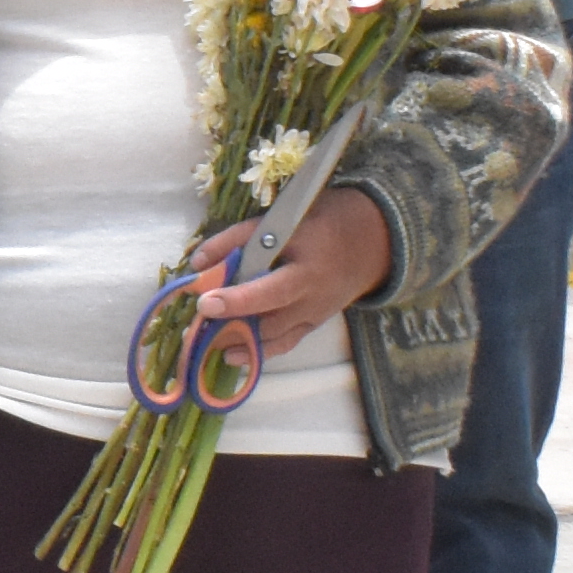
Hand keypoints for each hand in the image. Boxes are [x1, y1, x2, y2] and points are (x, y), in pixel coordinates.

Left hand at [188, 189, 395, 361]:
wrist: (374, 240)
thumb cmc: (322, 221)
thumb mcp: (283, 217)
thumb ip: (239, 238)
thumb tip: (198, 263)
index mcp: (307, 264)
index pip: (271, 286)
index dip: (237, 297)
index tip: (205, 300)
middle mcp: (314, 294)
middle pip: (271, 317)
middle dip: (233, 325)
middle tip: (198, 324)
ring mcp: (316, 313)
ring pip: (276, 336)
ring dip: (239, 341)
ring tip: (205, 341)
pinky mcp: (315, 324)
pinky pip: (285, 343)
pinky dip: (259, 351)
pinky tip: (231, 354)